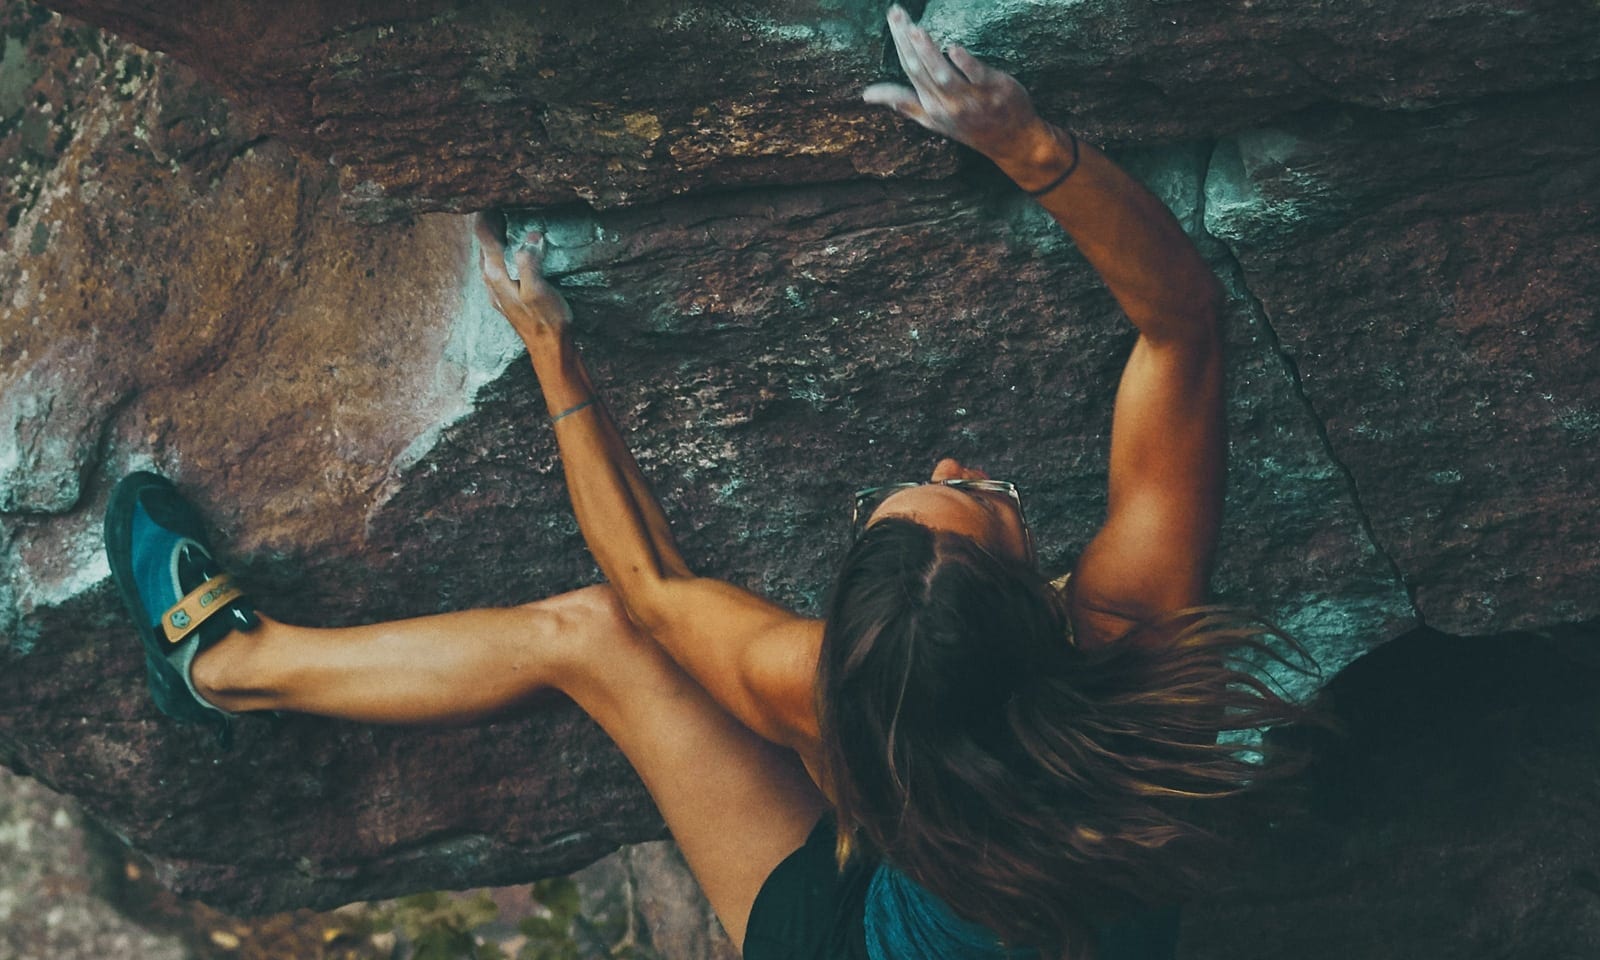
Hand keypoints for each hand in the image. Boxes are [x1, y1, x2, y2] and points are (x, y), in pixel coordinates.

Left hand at [475, 212, 572, 345]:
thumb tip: (530, 236)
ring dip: (495, 238)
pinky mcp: (505, 296)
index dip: (488, 214)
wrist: (549, 348)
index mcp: (495, 274)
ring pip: (489, 255)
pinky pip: (498, 266)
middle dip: (490, 223)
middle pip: (483, 244)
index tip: (494, 197)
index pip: (484, 236)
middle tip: (501, 204)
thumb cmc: (546, 320)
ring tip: (506, 221)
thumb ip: (529, 261)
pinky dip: (502, 252)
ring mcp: (496, 290)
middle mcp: (490, 280)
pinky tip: (512, 252)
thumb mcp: (538, 289)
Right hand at [863, 5, 1046, 164]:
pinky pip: (976, 77)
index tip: (892, 18)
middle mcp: (947, 104)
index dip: (899, 43)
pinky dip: (965, 63)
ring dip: (928, 52)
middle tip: (896, 13)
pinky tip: (954, 48)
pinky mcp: (993, 92)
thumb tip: (867, 95)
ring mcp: (970, 99)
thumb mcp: (932, 120)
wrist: (1012, 143)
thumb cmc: (971, 128)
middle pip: (921, 69)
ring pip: (943, 75)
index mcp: (930, 106)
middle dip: (906, 40)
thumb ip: (903, 103)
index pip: (910, 69)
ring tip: (915, 29)